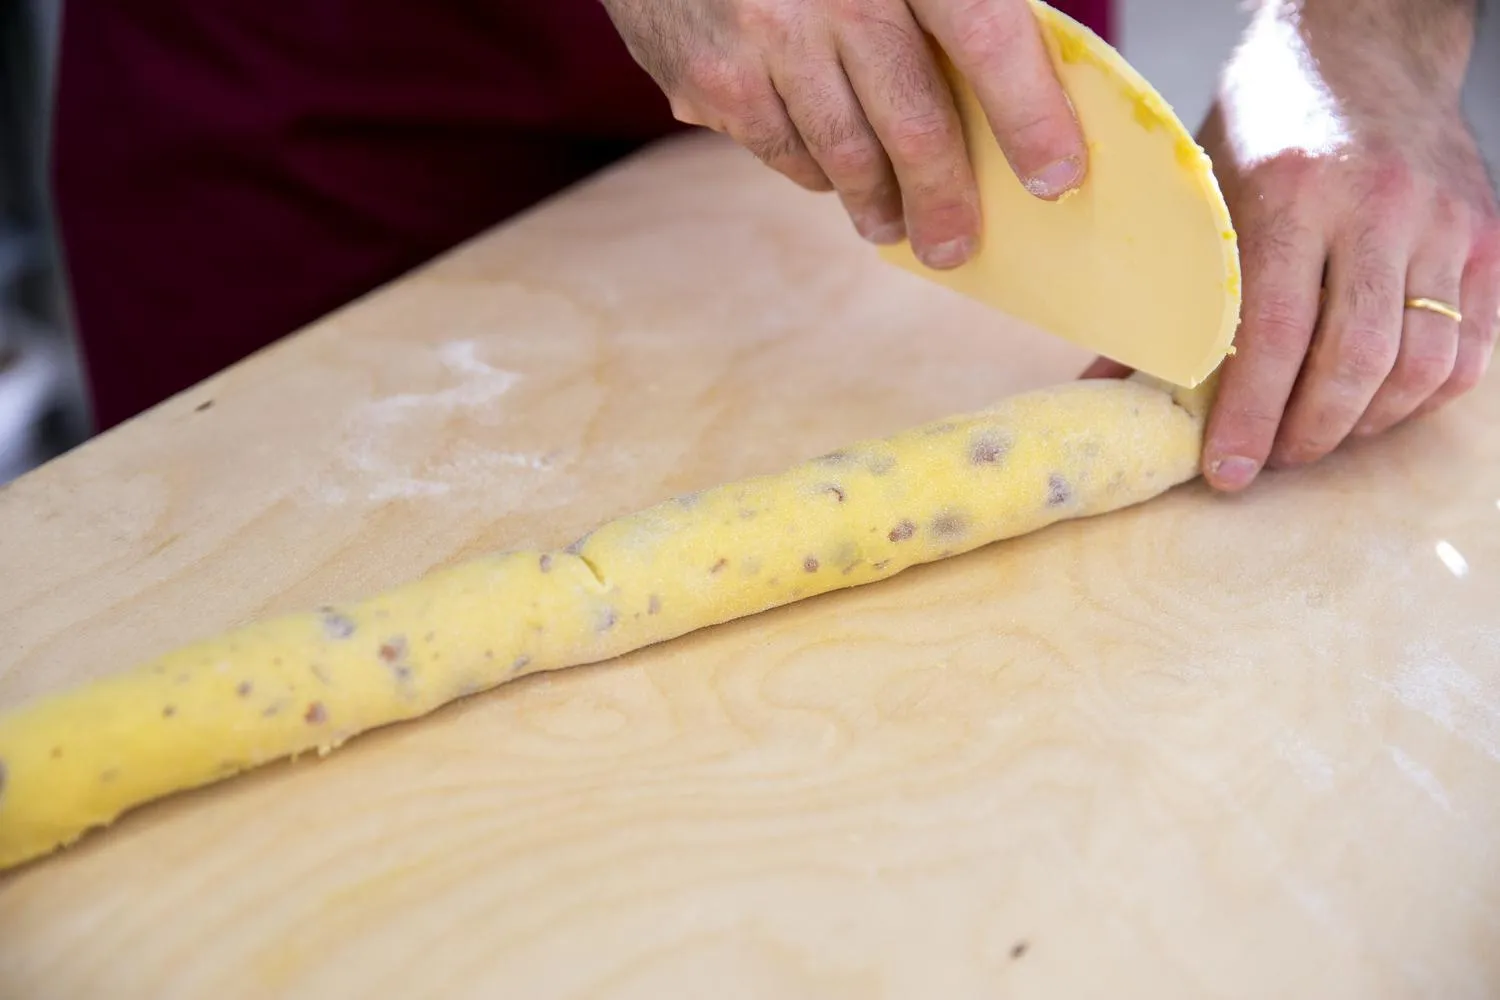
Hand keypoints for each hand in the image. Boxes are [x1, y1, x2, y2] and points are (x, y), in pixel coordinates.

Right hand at [600, 0, 1087, 268]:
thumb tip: (1020, 81)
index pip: (985, 40)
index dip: (1028, 116)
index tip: (1055, 176)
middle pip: (912, 123)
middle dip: (944, 199)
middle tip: (957, 244)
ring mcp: (764, 37)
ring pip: (844, 155)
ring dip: (879, 205)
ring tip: (893, 226)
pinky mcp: (710, 78)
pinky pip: (783, 151)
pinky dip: (816, 170)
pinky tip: (831, 173)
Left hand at [1086, 0, 1499, 491]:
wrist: (1361, 45)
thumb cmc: (1265, 124)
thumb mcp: (1204, 192)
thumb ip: (1169, 291)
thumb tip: (1110, 384)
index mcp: (1292, 195)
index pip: (1274, 335)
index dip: (1250, 417)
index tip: (1227, 471)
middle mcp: (1378, 208)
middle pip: (1356, 362)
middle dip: (1310, 433)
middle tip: (1274, 460)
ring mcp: (1443, 222)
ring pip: (1422, 364)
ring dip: (1367, 423)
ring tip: (1320, 436)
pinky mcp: (1485, 234)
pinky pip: (1469, 346)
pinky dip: (1424, 394)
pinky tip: (1377, 404)